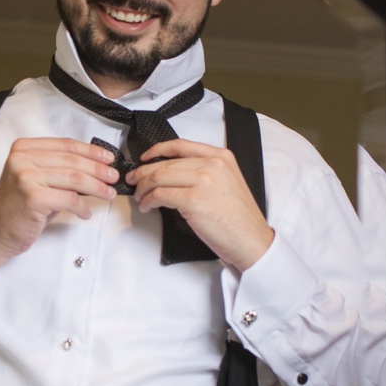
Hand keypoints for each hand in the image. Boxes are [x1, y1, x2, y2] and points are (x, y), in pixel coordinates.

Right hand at [0, 137, 119, 284]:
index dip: (91, 151)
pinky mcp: (32, 197)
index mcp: (23, 148)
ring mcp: (25, 177)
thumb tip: (96, 165)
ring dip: (96, 187)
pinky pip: (69, 199)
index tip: (108, 158)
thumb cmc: (20, 207)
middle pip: (72, 160)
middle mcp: (21, 159)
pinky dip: (82, 207)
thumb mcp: (37, 179)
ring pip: (74, 178)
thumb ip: (59, 167)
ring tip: (108, 193)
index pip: (65, 145)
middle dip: (98, 169)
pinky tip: (85, 212)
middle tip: (113, 177)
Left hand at [128, 138, 275, 270]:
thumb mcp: (227, 182)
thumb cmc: (239, 219)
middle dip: (143, 173)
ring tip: (140, 197)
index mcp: (221, 157)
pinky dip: (148, 201)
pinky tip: (148, 207)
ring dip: (143, 188)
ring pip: (159, 177)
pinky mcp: (193, 200)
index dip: (157, 150)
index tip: (146, 158)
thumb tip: (172, 173)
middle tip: (134, 181)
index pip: (181, 146)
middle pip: (165, 163)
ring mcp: (203, 180)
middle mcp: (212, 164)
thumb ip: (204, 171)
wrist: (251, 240)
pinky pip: (160, 195)